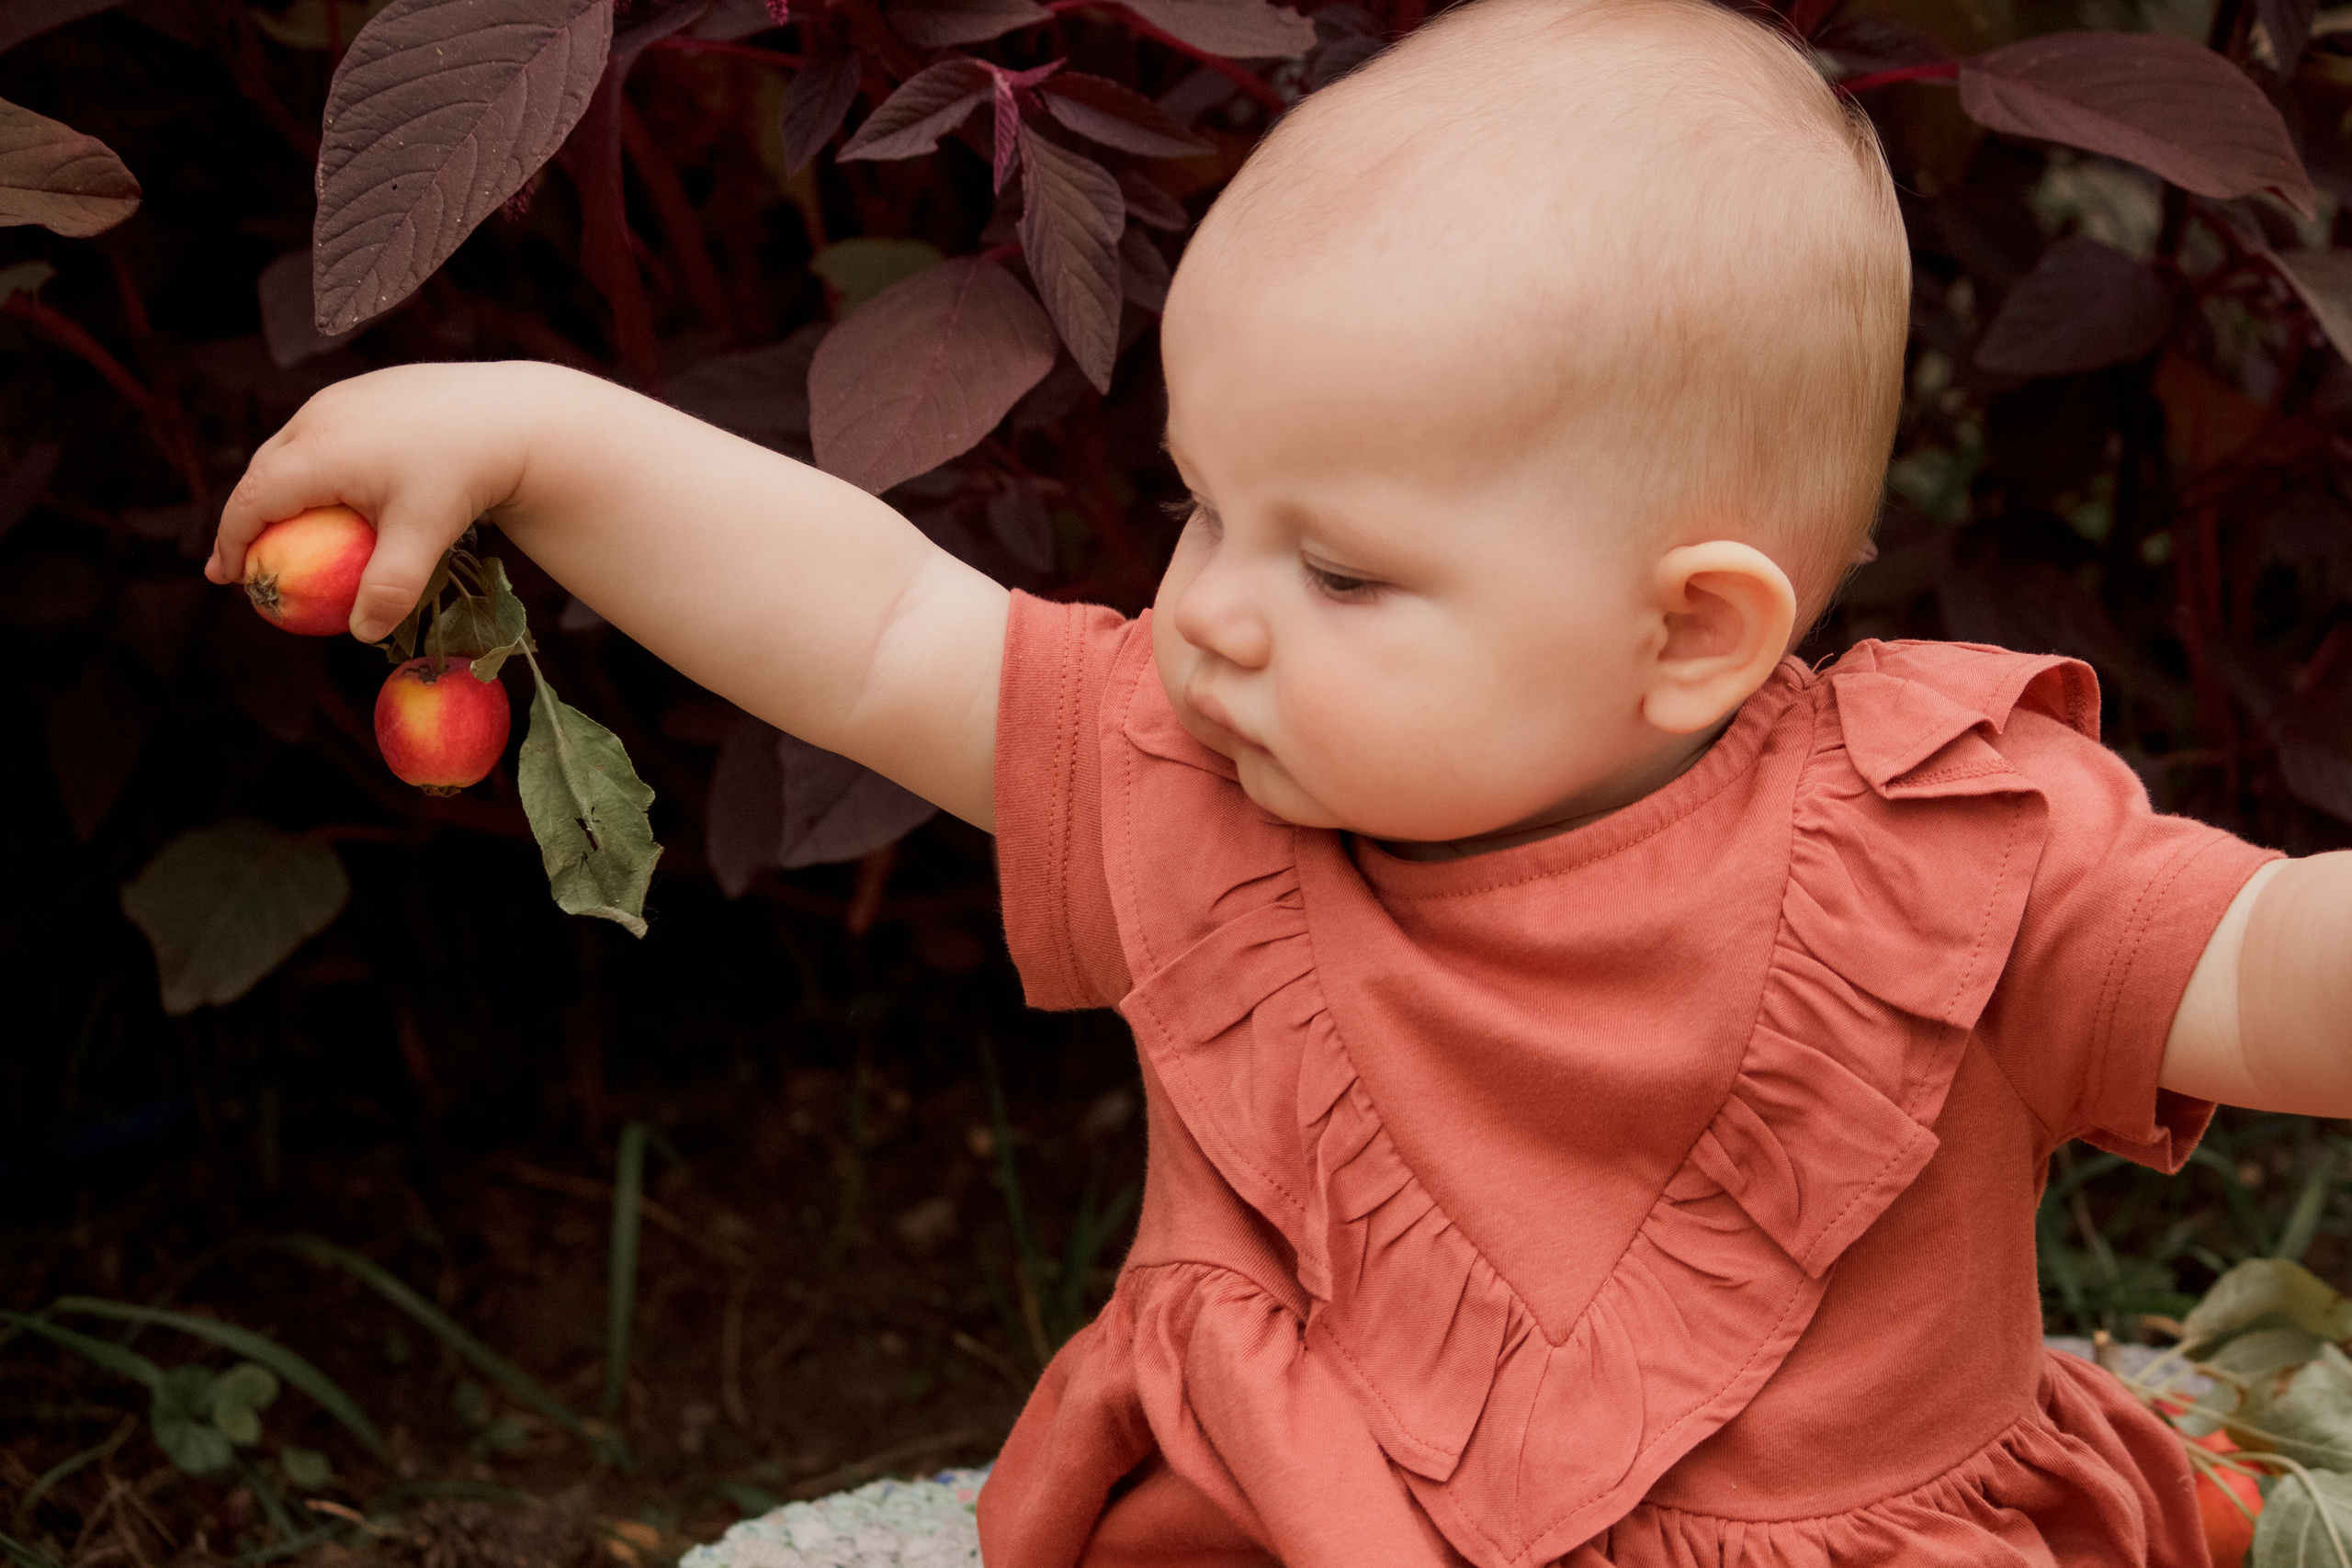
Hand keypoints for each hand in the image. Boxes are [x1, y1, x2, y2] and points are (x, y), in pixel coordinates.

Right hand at [207, 360, 566, 640]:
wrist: (513, 413)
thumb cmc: (465, 473)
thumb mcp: (426, 534)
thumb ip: (390, 587)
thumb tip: (363, 634)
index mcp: (319, 451)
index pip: (252, 500)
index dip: (230, 541)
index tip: (226, 577)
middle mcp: (320, 416)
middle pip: (263, 471)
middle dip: (245, 515)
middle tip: (240, 560)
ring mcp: (343, 397)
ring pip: (291, 447)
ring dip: (277, 487)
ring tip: (277, 526)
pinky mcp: (369, 390)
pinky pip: (324, 432)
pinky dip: (312, 466)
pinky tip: (333, 489)